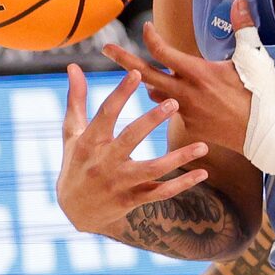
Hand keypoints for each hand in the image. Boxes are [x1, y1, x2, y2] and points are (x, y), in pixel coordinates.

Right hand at [56, 66, 209, 236]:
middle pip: (130, 138)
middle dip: (151, 120)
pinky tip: (203, 172)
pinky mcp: (132, 200)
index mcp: (89, 142)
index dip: (120, 93)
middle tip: (174, 101)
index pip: (105, 114)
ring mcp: (119, 183)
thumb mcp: (72, 133)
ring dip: (179, 158)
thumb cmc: (76, 162)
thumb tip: (73, 65)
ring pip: (152, 169)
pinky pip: (161, 192)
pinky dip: (182, 184)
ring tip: (203, 145)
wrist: (74, 210)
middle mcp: (104, 162)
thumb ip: (77, 100)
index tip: (137, 73)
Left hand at [103, 13, 253, 153]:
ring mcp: (185, 111)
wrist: (264, 136)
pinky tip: (179, 101)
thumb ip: (243, 28)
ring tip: (148, 76)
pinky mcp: (190, 126)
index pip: (162, 51)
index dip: (150, 36)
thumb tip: (240, 1)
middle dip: (123, 59)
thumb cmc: (261, 96)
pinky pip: (172, 111)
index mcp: (198, 72)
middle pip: (144, 73)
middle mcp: (186, 91)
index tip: (146, 28)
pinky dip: (172, 103)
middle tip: (106, 48)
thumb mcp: (254, 59)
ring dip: (149, 83)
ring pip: (155, 93)